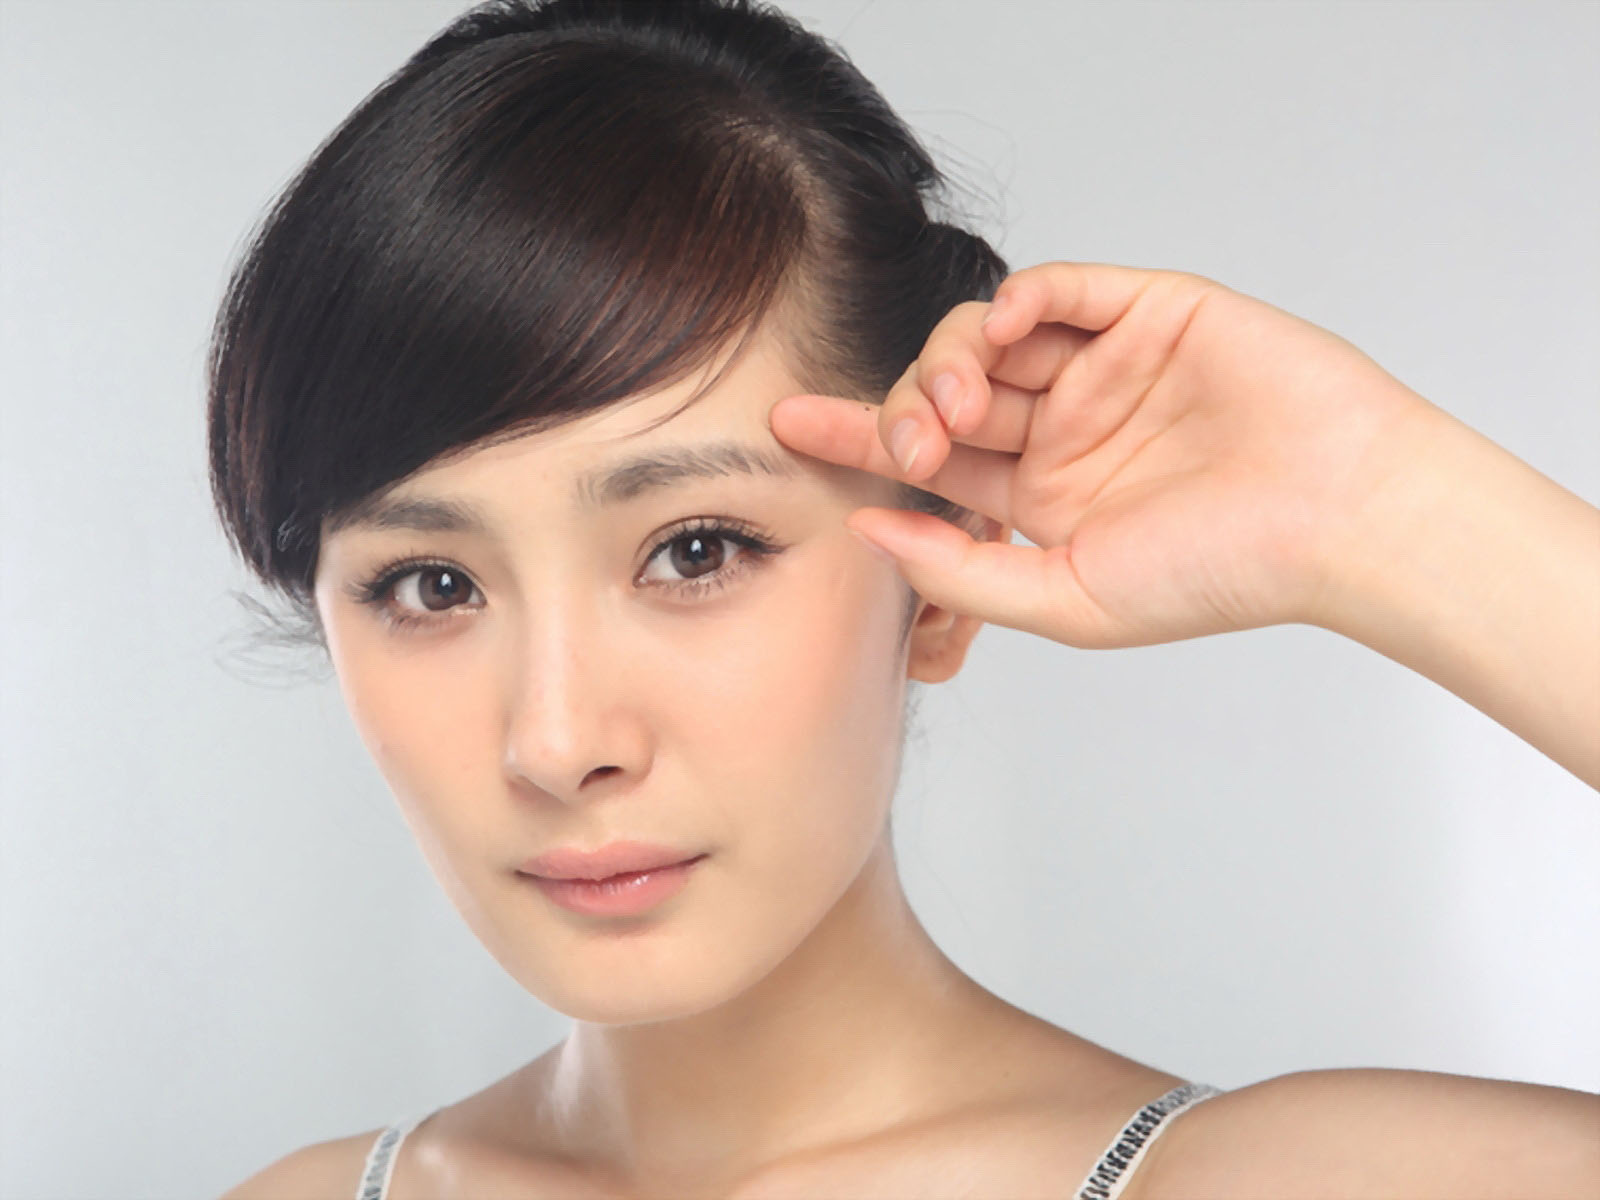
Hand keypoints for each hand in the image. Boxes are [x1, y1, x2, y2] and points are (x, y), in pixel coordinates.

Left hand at [767, 261, 1443, 648]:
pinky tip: (999, 330)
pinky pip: (1061, 289)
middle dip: (906, 406)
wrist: (1340, 519)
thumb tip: (867, 532)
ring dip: (951, 357)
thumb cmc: (1220, 572)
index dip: (857, 438)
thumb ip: (961, 569)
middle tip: (912, 436)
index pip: (929, 461)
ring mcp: (1102, 368)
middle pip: (946, 393)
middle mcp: (1062, 429)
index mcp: (1040, 499)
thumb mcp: (1069, 597)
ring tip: (960, 398)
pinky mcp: (1148, 313)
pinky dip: (1018, 299)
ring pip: (989, 337)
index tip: (789, 428)